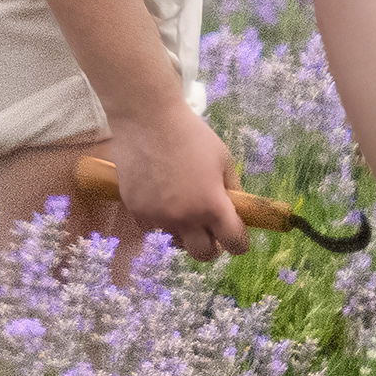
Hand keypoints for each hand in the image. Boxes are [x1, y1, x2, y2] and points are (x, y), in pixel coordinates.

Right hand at [103, 103, 248, 262]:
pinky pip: (153, 226)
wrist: (148, 121)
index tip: (236, 239)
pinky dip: (159, 218)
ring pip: (176, 239)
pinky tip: (160, 196)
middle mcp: (185, 217)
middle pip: (203, 254)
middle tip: (210, 232)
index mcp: (212, 205)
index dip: (239, 244)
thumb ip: (231, 190)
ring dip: (184, 230)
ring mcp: (158, 216)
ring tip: (181, 206)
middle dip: (212, 247)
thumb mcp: (223, 160)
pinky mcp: (136, 210)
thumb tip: (234, 211)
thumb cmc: (192, 136)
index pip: (234, 243)